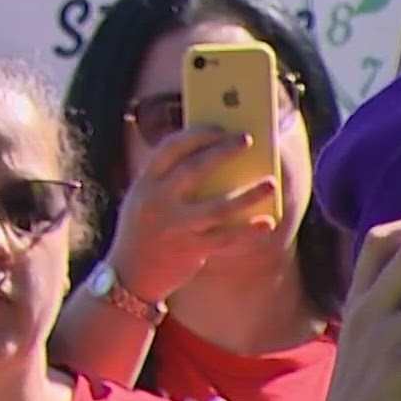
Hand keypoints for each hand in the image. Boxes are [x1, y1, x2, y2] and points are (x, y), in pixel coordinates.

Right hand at [106, 126, 280, 304]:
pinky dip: (249, 230)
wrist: (129, 274)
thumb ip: (170, 180)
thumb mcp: (145, 198)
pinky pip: (227, 238)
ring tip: (271, 183)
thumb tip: (216, 157)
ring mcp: (175, 227)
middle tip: (248, 139)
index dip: (195, 134)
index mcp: (144, 184)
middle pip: (195, 170)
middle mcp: (157, 203)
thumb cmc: (145, 227)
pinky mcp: (192, 250)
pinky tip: (267, 221)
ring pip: (219, 207)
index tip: (219, 126)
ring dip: (249, 194)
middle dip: (224, 151)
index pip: (169, 149)